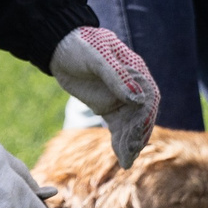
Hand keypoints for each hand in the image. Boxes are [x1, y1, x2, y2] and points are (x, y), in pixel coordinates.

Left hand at [51, 26, 160, 167]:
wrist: (60, 47)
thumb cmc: (80, 45)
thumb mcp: (96, 57)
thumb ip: (117, 77)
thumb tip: (137, 99)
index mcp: (135, 70)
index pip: (147, 97)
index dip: (144, 117)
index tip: (136, 134)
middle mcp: (132, 86)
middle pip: (142, 114)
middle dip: (138, 134)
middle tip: (131, 154)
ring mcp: (121, 98)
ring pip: (131, 124)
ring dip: (131, 142)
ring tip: (127, 162)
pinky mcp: (108, 108)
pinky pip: (119, 128)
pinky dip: (120, 142)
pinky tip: (122, 159)